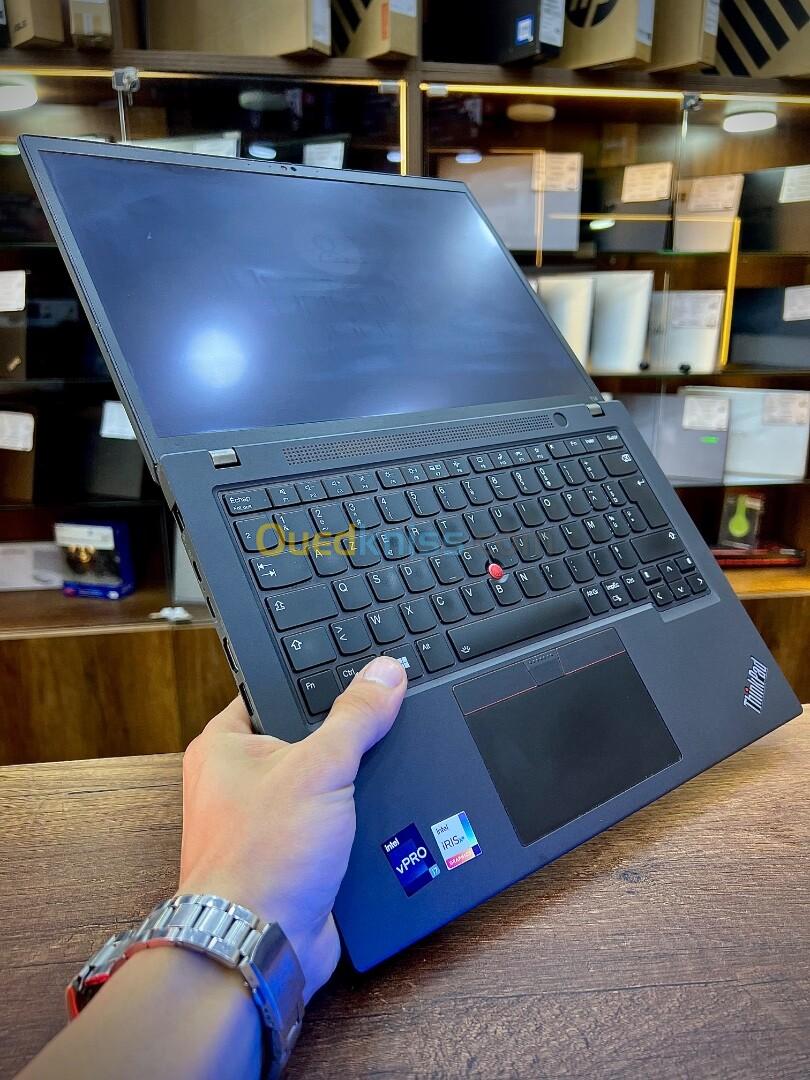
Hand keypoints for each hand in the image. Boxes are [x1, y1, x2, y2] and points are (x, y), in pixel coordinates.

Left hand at [178, 656, 406, 1000]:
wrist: (262, 946)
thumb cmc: (260, 857)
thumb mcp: (319, 767)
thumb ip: (355, 716)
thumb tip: (384, 672)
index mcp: (224, 746)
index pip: (271, 692)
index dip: (314, 683)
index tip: (358, 674)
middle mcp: (239, 782)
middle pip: (307, 739)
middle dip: (346, 741)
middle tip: (383, 723)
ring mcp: (267, 821)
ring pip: (327, 785)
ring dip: (357, 786)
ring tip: (390, 768)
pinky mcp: (294, 857)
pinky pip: (336, 825)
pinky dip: (360, 823)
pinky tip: (388, 815)